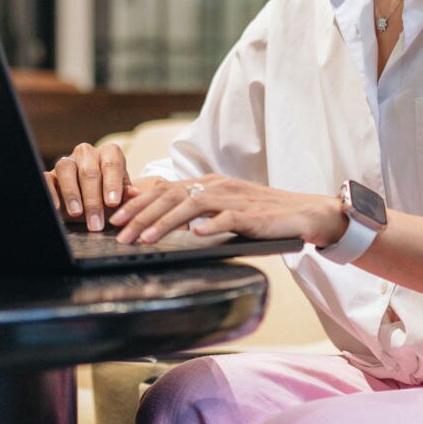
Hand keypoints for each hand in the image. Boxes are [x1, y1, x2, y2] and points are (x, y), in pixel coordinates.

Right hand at [44, 142, 137, 231]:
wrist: (90, 202)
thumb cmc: (109, 197)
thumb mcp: (121, 197)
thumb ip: (127, 196)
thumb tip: (135, 193)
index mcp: (109, 153)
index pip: (112, 164)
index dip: (112, 184)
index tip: (113, 203)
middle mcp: (87, 153)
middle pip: (89, 172)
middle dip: (93, 200)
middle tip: (97, 222)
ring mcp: (67, 161)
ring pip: (66, 169)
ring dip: (72, 193)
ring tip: (77, 213)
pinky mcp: (50, 174)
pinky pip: (46, 178)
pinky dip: (50, 192)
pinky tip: (56, 208)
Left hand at [108, 174, 346, 246]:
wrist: (305, 213)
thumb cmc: (265, 216)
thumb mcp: (227, 209)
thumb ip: (200, 211)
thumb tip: (166, 222)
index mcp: (211, 183)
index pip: (167, 189)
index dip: (139, 203)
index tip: (116, 219)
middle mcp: (219, 186)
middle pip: (172, 196)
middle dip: (141, 215)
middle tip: (119, 233)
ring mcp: (235, 199)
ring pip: (192, 205)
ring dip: (165, 223)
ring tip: (145, 239)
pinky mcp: (253, 214)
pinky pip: (228, 218)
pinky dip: (210, 226)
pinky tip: (195, 235)